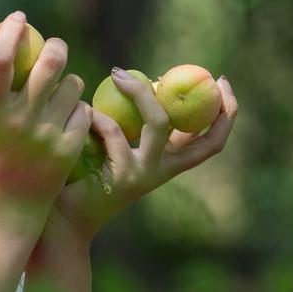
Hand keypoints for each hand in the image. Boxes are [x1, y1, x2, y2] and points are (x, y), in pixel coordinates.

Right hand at [0, 12, 93, 221]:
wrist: (7, 203)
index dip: (11, 31)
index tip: (19, 17)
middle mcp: (19, 121)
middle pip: (50, 63)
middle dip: (56, 46)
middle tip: (53, 47)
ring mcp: (47, 135)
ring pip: (73, 84)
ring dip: (68, 80)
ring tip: (58, 91)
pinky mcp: (69, 148)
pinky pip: (84, 109)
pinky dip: (76, 108)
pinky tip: (65, 116)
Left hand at [51, 70, 238, 242]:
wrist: (66, 217)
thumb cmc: (87, 173)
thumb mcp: (117, 145)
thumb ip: (135, 123)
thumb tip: (149, 80)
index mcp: (169, 162)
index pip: (211, 140)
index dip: (226, 111)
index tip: (221, 80)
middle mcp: (165, 170)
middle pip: (207, 139)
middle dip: (219, 107)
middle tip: (210, 76)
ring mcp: (147, 174)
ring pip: (158, 122)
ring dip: (139, 92)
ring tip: (117, 74)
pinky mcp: (124, 175)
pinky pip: (114, 130)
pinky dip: (97, 115)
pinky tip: (82, 111)